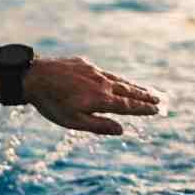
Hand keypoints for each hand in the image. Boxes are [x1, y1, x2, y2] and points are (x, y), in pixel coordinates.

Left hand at [24, 57, 162, 135]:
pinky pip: (105, 72)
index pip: (129, 106)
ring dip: (134, 86)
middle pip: (129, 91)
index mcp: (101, 99)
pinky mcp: (84, 64)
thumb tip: (122, 130)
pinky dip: (116, 78)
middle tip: (160, 100)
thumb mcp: (74, 122)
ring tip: (145, 90)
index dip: (144, 108)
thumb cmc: (52, 104)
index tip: (157, 110)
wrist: (34, 77)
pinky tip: (117, 81)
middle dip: (145, 96)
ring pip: (119, 80)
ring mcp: (93, 71)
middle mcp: (102, 83)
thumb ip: (99, 126)